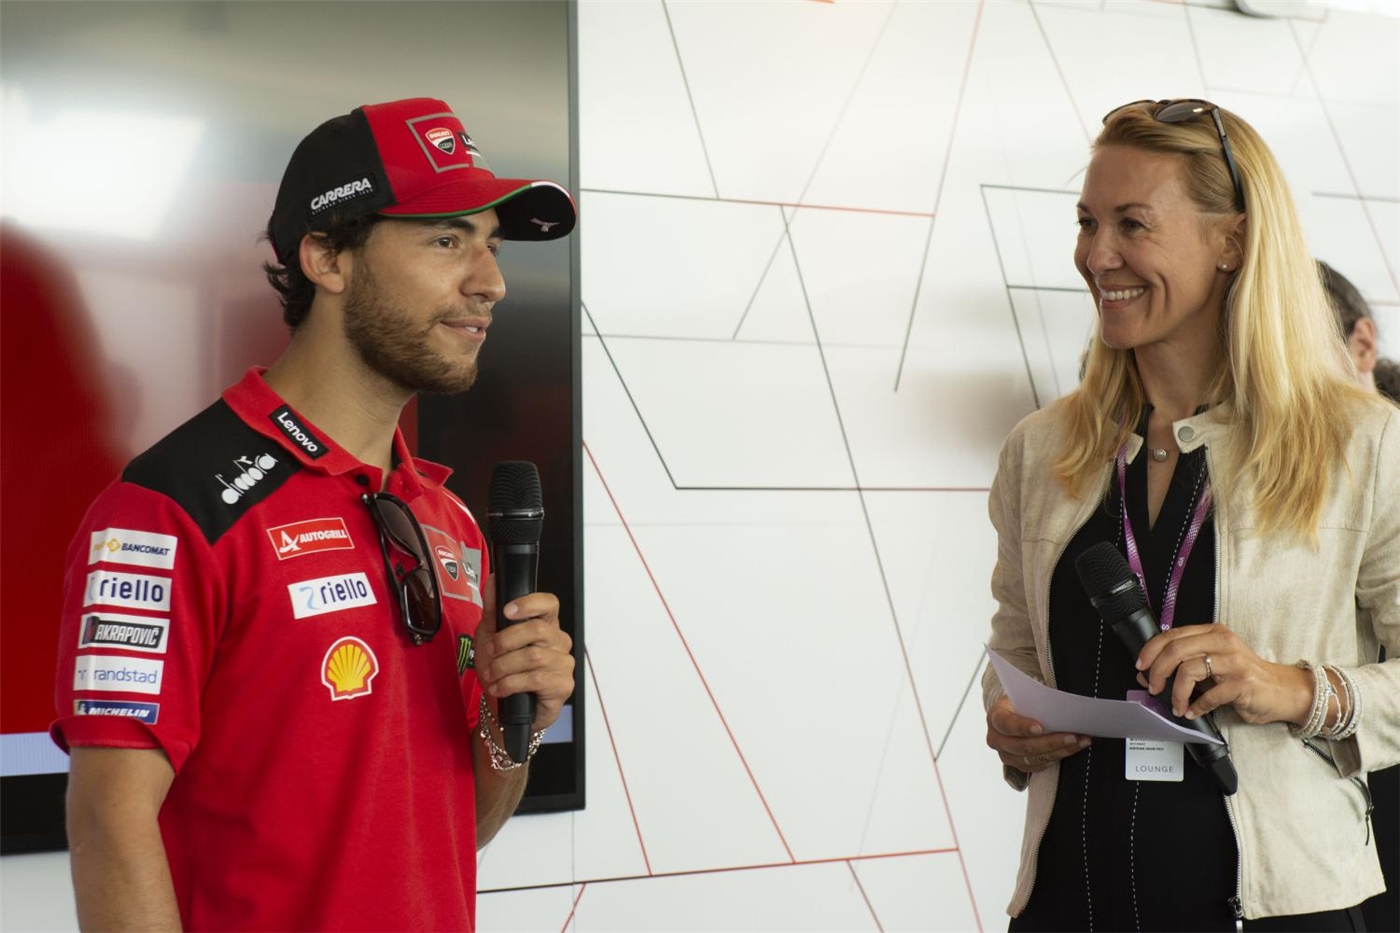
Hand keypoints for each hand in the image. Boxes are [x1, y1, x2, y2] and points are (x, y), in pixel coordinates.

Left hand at [473, 574, 575, 731]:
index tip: (507, 612)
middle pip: (537, 630)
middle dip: (505, 642)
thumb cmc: (503, 672)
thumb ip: (492, 609)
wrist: (504, 709)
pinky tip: (501, 688)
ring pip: (533, 657)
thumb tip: (493, 580)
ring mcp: (563, 664)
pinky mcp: (562, 686)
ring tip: (492, 675)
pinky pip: (535, 679)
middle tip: (491, 653)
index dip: (529, 603)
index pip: (549, 603)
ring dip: (503, 667)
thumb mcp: (490, 637)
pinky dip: (510, 684)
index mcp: (545, 625)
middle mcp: (559, 642)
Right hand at [986, 696, 1090, 773]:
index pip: (1006, 724)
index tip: (1040, 728)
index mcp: (995, 718)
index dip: (1022, 727)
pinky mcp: (1019, 766)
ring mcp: (1007, 756)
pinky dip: (1058, 757)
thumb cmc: (1022, 703)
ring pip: (1034, 759)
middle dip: (1050, 742)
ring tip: (1080, 741)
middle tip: (1072, 736)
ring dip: (1060, 751)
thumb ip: (1036, 702)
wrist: (1015, 715)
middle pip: (1023, 746)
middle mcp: (997, 740)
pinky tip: (1073, 748)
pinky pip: (1040, 766)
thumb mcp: (1023, 696)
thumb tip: (1062, 706)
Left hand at [1134, 623, 1310, 725]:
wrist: (1283, 691)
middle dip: (1157, 671)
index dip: (1151, 650)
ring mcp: (1234, 661)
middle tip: (1152, 687)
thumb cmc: (1244, 677)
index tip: (1140, 666)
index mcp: (1213, 632)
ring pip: (1188, 670)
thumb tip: (1148, 674)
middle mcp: (1223, 642)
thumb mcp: (1213, 664)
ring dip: (1176, 693)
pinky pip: (1209, 695)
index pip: (1172, 635)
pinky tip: (1193, 712)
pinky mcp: (1242, 683)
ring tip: (1176, 705)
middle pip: (1176, 650)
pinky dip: (1196, 707)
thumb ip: (1185, 665)